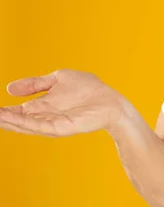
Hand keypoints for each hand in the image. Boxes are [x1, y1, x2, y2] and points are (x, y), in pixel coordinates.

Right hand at [0, 69, 127, 136]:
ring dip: (6, 121)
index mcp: (41, 106)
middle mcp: (43, 117)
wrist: (110, 101)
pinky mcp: (61, 127)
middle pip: (16, 120)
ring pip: (23, 125)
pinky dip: (22, 123)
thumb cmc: (88, 89)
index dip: (2, 111)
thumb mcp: (58, 79)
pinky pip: (38, 126)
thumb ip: (35, 83)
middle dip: (1, 118)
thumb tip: (9, 88)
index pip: (16, 111)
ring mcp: (51, 123)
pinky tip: (8, 118)